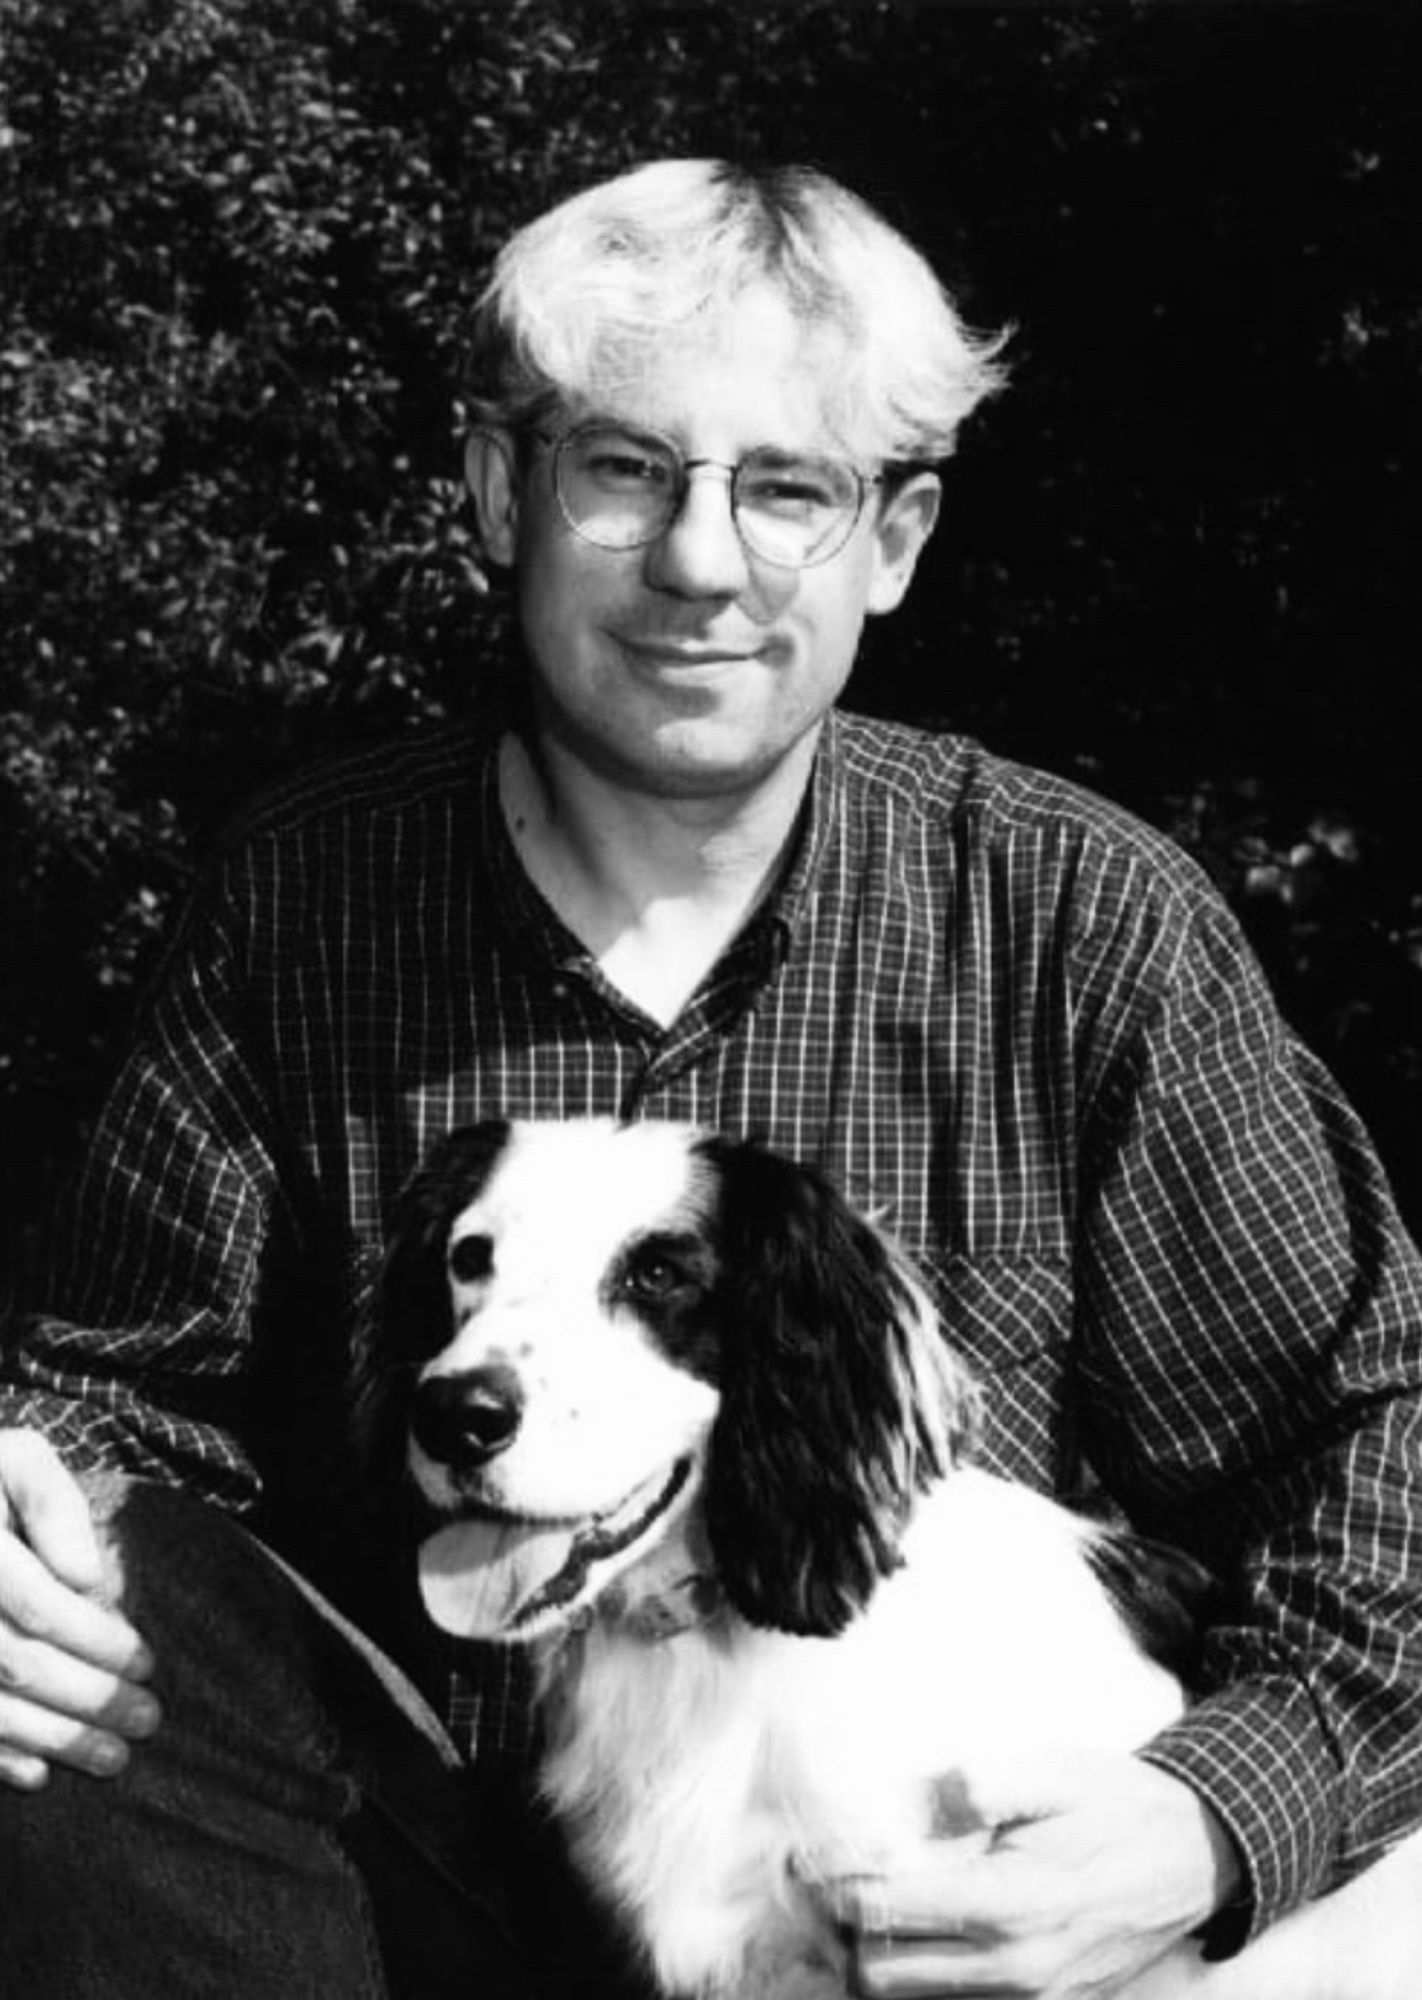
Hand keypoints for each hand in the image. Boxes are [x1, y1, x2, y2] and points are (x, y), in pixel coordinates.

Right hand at [0, 1429, 159, 1788]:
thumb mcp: (16, 1460)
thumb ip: (52, 1504)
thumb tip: (85, 1577)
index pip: (37, 1605)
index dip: (95, 1638)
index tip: (147, 1662)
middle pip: (16, 1663)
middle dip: (88, 1699)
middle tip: (147, 1720)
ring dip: (52, 1739)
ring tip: (112, 1757)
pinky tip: (38, 1773)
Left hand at [828, 1748, 1241, 1996]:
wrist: (1196, 1857)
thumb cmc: (1118, 1805)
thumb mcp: (1057, 1773)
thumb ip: (987, 1783)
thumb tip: (927, 1794)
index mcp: (1011, 1904)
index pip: (887, 1913)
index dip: (834, 1886)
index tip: (805, 1859)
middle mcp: (1015, 1969)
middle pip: (881, 1975)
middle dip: (841, 1930)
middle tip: (821, 1882)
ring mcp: (1031, 1998)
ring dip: (874, 1958)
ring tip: (857, 1906)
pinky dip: (920, 1978)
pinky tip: (910, 1933)